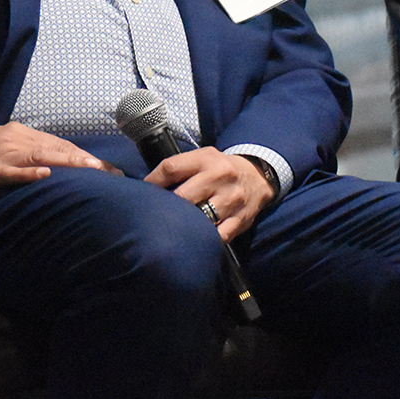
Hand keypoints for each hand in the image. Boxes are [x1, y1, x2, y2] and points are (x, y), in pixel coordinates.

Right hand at [0, 123, 117, 209]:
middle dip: (85, 160)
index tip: (110, 170)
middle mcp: (13, 139)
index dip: (86, 157)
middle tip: (111, 173)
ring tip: (90, 170)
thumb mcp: (6, 153)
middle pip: (55, 148)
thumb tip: (62, 166)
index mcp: (20, 135)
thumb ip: (31, 156)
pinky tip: (43, 174)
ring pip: (39, 156)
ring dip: (66, 163)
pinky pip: (9, 172)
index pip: (60, 145)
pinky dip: (27, 173)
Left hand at [146, 148, 276, 240]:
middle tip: (153, 217)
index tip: (142, 193)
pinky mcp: (240, 219)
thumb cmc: (220, 168)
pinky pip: (218, 235)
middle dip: (166, 208)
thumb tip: (148, 187)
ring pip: (200, 218)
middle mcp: (220, 177)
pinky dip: (205, 239)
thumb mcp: (202, 157)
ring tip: (171, 231)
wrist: (257, 176)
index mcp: (206, 159)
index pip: (170, 168)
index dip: (152, 182)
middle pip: (182, 196)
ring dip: (184, 225)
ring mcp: (231, 200)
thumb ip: (179, 168)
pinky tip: (194, 240)